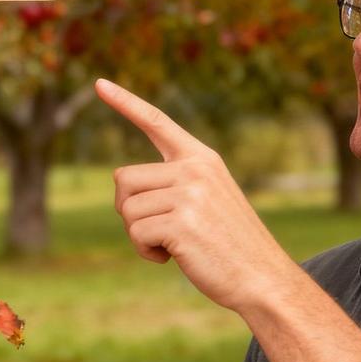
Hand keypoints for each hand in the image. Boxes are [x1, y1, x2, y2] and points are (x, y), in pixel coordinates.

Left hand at [95, 77, 295, 313]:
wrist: (261, 277)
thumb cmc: (228, 242)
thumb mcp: (208, 197)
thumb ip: (174, 181)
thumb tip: (121, 184)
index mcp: (201, 158)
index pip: (156, 121)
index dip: (125, 102)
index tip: (99, 84)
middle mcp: (194, 169)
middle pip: (124, 178)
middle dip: (129, 208)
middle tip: (160, 228)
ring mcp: (189, 194)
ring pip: (126, 209)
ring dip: (139, 234)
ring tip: (172, 244)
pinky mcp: (181, 223)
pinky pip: (136, 233)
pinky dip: (145, 252)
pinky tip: (173, 258)